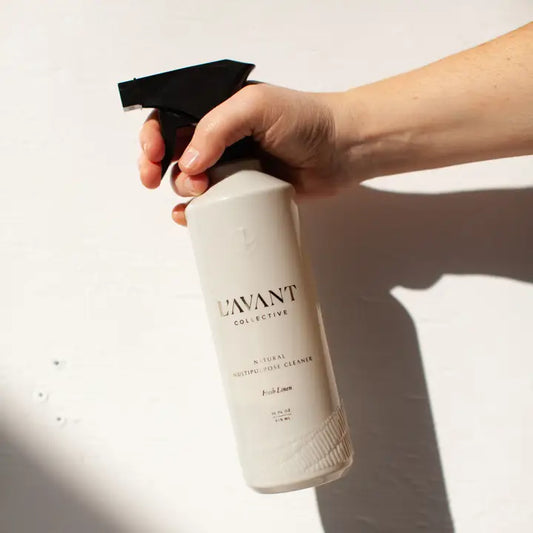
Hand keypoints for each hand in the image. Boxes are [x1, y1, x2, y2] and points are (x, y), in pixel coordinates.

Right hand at [137, 84, 359, 224]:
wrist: (341, 150)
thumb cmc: (304, 119)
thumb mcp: (256, 107)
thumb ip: (217, 127)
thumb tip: (188, 162)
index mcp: (217, 110)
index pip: (171, 119)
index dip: (153, 136)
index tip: (153, 155)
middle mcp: (220, 139)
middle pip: (172, 153)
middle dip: (156, 166)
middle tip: (154, 178)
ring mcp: (230, 167)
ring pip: (188, 182)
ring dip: (182, 189)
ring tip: (201, 191)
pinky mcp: (243, 193)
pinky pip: (210, 205)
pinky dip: (194, 212)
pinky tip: (189, 216)